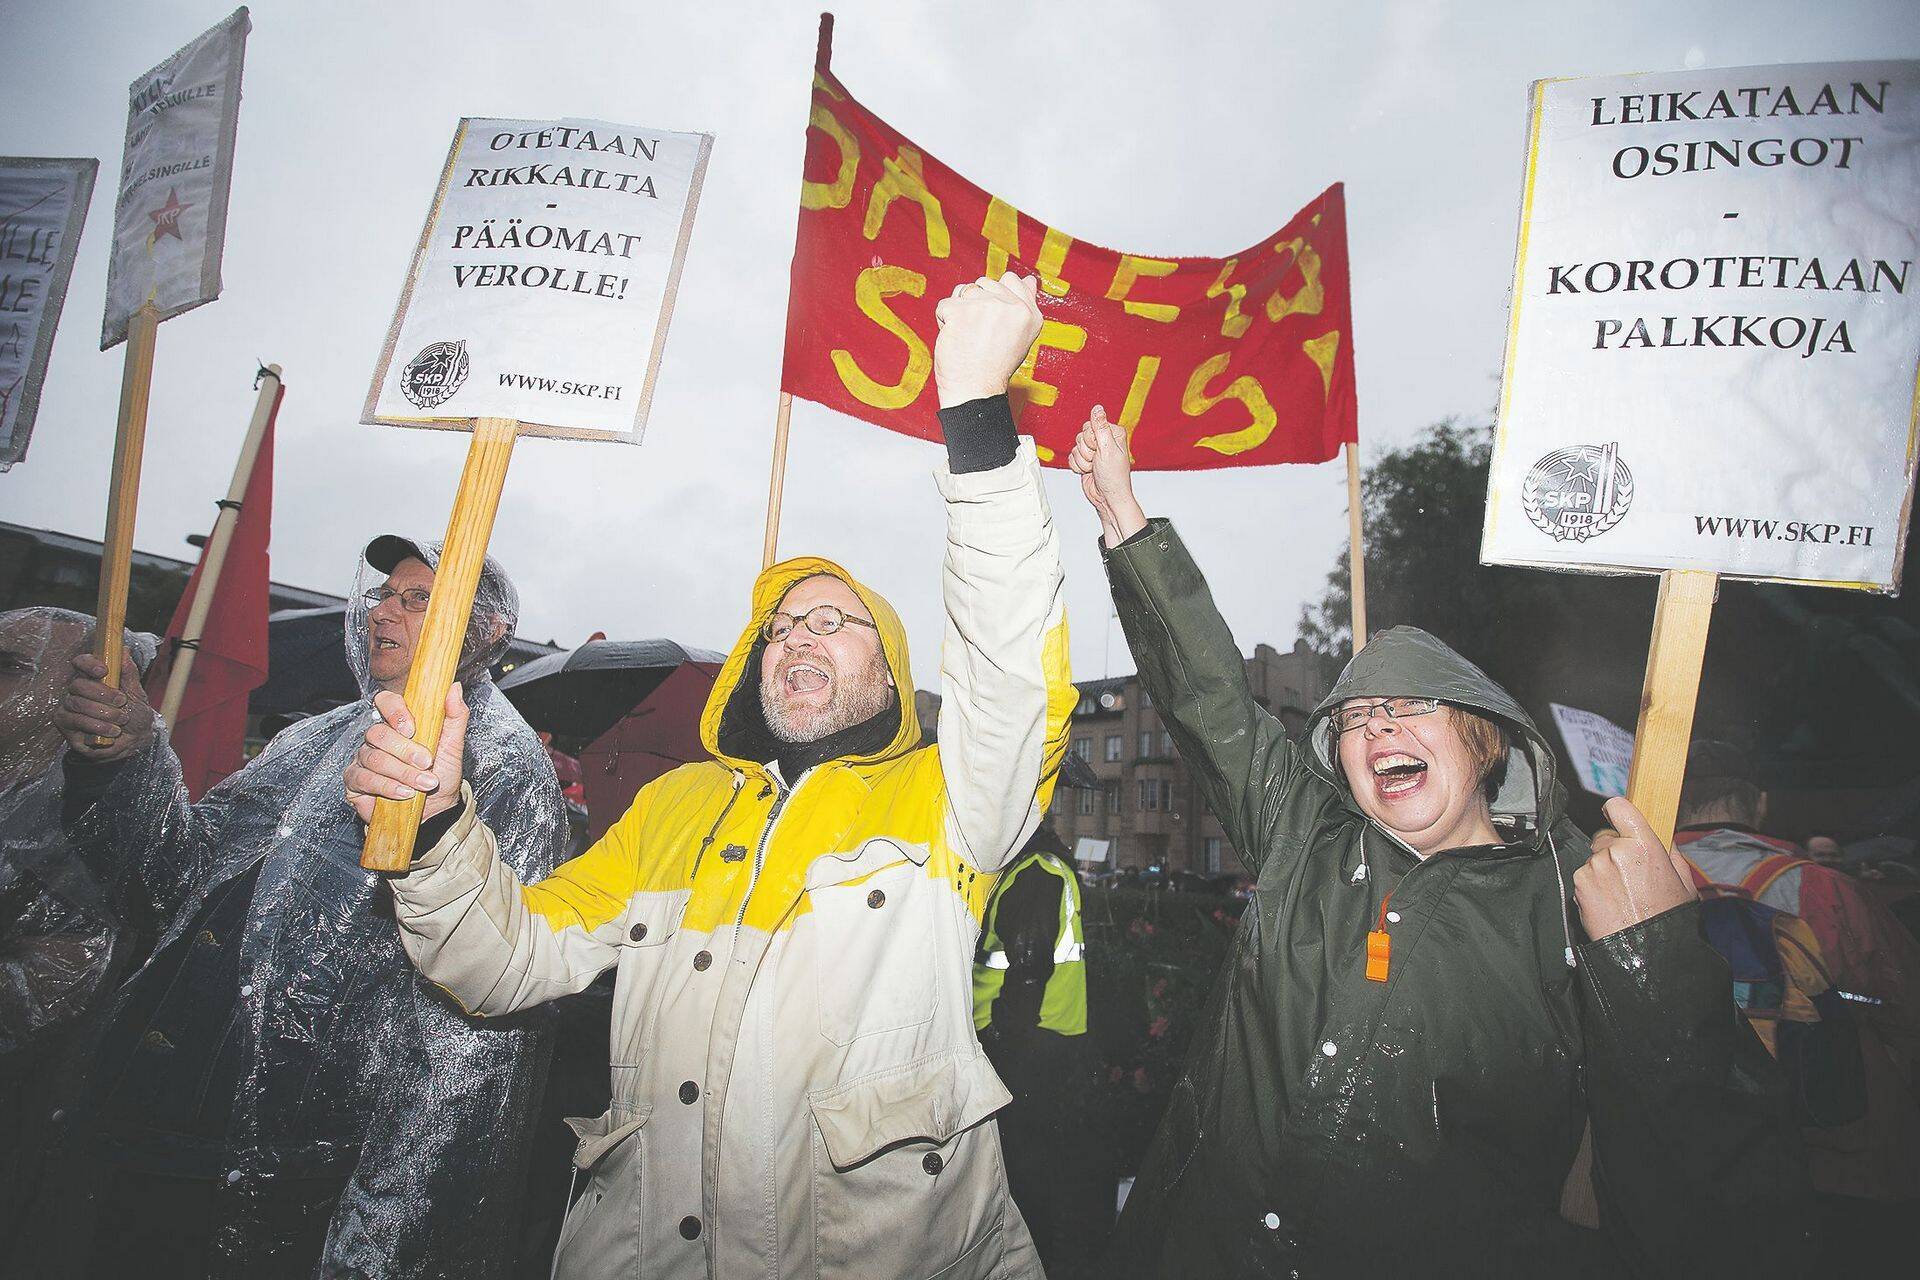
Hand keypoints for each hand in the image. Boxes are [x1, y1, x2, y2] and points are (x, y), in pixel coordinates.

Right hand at [53, 653, 155, 761]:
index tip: (103, 671)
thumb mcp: (136, 693)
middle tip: (121, 702)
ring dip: (103, 713)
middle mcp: (78, 691)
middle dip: (102, 694)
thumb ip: (129, 672)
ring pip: (77, 703)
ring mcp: (69, 708)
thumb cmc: (134, 714)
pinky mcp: (66, 725)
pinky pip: (75, 721)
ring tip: (121, 720)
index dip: (88, 664)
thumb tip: (123, 649)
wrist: (135, 741)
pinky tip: (111, 732)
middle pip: (78, 684)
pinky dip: (97, 727)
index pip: (81, 662)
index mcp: (93, 679)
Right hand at [344, 685, 467, 823]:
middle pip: (378, 733)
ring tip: (424, 784)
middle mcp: (377, 739)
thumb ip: (454, 716)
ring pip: (374, 758)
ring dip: (403, 772)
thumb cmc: (442, 775)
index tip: (412, 728)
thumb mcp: (452, 745)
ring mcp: (364, 759)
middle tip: (427, 763)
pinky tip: (405, 793)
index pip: (385, 702)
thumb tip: (454, 687)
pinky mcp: (355, 781)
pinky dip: (387, 786)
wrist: (437, 810)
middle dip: (405, 750)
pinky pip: (363, 778)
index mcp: (398, 724)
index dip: (395, 711)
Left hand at [932, 272, 1042, 407]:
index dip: (996, 297)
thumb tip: (1028, 281)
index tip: (993, 322)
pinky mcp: (961, 311)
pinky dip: (944, 321)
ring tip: (968, 336)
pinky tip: (955, 338)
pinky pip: (944, 305)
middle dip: (976, 304)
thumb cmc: (995, 368)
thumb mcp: (1022, 337)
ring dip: (960, 311)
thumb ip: (1024, 306)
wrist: (976, 391)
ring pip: (963, 291)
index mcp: (1029, 313)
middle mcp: (1011, 307)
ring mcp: (986, 307)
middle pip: (984, 284)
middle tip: (980, 334)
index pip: (1011, 280)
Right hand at [1068, 406, 1147, 546]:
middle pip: (1081, 435)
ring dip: (1082, 461)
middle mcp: (1104, 440)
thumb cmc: (1114, 478)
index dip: (1091, 439)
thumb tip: (1098, 408)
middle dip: (1086, 451)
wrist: (1108, 498)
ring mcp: (1094, 451)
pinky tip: (1088, 471)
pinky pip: (1072, 457)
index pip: (1090, 425)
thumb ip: (1100, 427)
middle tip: (1097, 460)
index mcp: (1113, 433)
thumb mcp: (1107, 449)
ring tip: (1094, 468)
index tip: (1099, 450)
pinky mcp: (1085, 460)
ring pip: (1075, 447)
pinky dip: (1078, 466)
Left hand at [1573, 797, 1698, 940]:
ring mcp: (1593, 868)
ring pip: (1595, 859)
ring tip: (1622, 895)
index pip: (1620, 807)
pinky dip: (1593, 886)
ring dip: (1604, 871)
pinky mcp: (1579, 884)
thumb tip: (1663, 838)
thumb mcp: (1683, 882)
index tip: (1616, 815)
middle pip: (1606, 838)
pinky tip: (1610, 902)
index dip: (1617, 810)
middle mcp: (1614, 852)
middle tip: (1630, 876)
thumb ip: (1670, 854)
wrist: (1645, 952)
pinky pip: (1585, 876)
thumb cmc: (1667, 919)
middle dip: (1615, 851)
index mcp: (1643, 846)